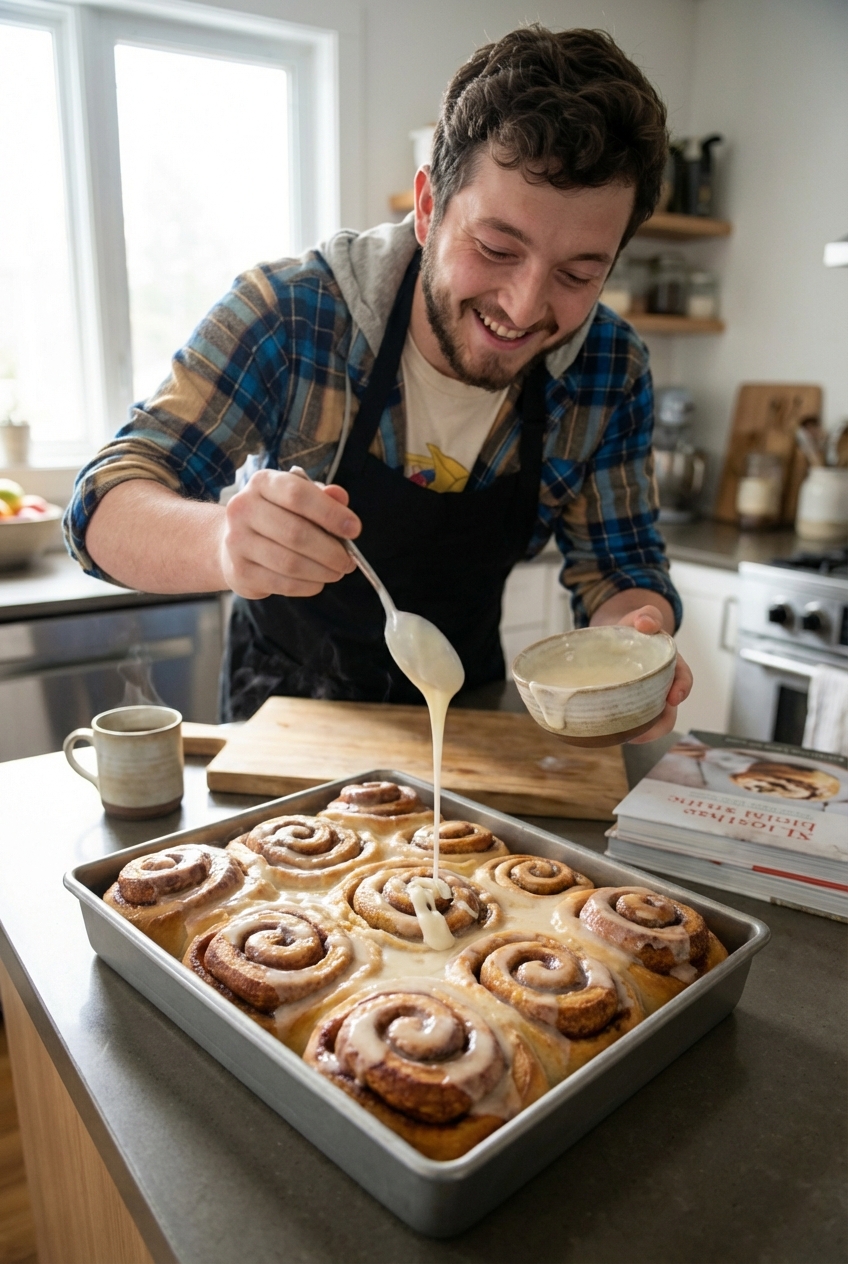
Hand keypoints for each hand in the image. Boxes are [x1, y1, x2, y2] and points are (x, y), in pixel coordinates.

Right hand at [220, 468, 359, 598]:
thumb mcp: (297, 498)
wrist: (234, 541)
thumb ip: (322, 496)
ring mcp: (236, 542)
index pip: (298, 495)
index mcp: (262, 483)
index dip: (330, 513)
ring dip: (323, 571)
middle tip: (349, 561)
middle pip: (296, 533)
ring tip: (337, 571)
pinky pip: (283, 584)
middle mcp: (243, 509)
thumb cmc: (276, 515)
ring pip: (290, 563)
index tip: (354, 529)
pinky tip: (318, 582)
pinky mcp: (240, 573)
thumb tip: (340, 497)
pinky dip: (308, 586)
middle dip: (331, 551)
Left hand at [614, 603, 692, 743]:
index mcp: (669, 666)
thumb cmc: (632, 630)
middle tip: (642, 732)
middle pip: (668, 712)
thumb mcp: (641, 618)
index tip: (673, 698)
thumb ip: (647, 615)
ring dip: (640, 734)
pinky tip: (608, 732)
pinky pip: (630, 724)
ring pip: (649, 724)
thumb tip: (645, 623)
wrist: (614, 637)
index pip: (683, 679)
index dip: (682, 689)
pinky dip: (622, 730)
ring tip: (624, 738)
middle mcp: (661, 687)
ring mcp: (645, 699)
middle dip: (659, 725)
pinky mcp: (627, 707)